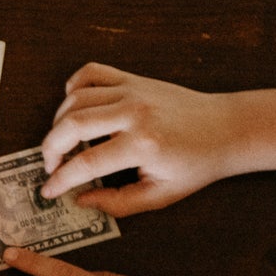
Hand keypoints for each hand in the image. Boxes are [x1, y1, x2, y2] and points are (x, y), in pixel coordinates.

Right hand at [39, 63, 241, 217]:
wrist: (227, 128)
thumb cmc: (196, 164)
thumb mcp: (160, 194)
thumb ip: (118, 203)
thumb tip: (81, 200)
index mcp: (143, 145)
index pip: (86, 163)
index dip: (60, 179)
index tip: (48, 190)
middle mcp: (134, 113)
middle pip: (71, 125)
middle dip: (50, 149)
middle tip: (50, 165)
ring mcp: (133, 91)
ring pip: (75, 99)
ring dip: (58, 122)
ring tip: (62, 142)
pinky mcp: (133, 79)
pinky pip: (90, 72)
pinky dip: (73, 87)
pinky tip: (73, 106)